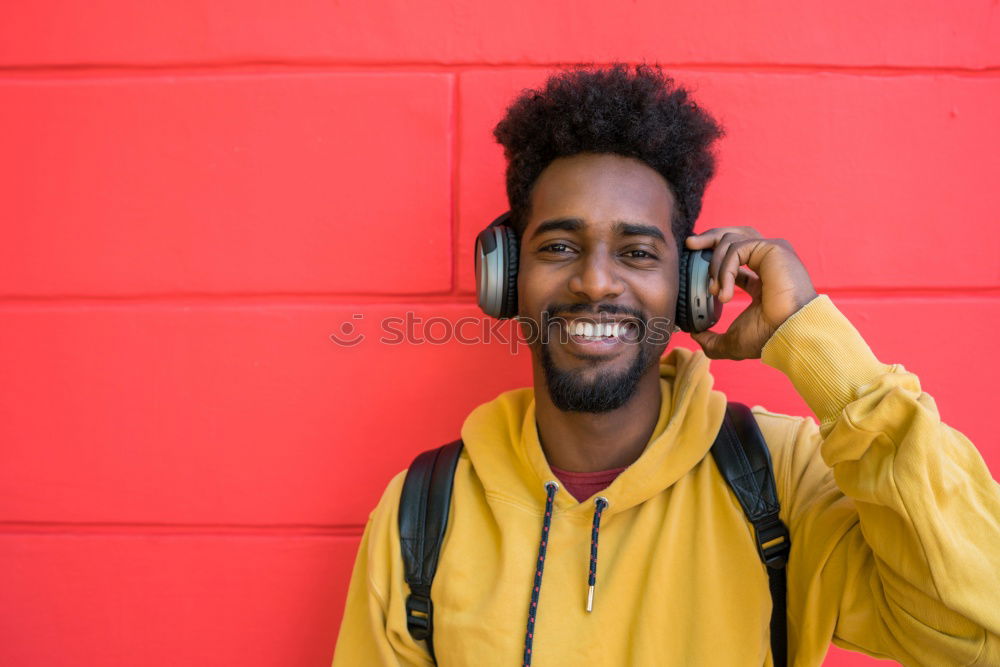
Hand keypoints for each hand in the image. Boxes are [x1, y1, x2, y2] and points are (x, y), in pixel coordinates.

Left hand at [684, 227, 817, 359]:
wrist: (788, 334)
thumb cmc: (767, 337)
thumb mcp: (731, 341)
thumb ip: (712, 340)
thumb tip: (695, 336)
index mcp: (761, 280)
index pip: (735, 258)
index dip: (713, 258)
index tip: (694, 260)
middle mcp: (767, 262)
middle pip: (734, 235)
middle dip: (709, 237)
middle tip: (690, 245)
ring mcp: (771, 252)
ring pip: (732, 238)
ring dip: (715, 264)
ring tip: (713, 290)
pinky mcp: (773, 248)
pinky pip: (737, 249)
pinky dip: (725, 270)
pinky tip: (724, 293)